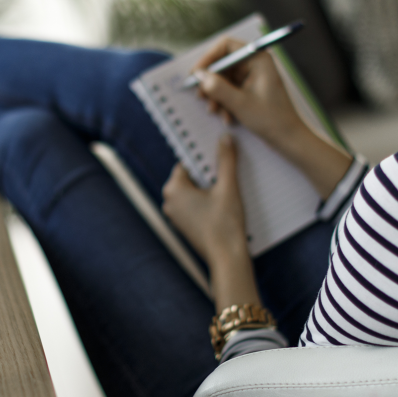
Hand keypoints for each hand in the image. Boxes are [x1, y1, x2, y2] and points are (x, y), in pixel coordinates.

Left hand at [161, 135, 247, 263]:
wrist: (226, 258)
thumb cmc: (224, 223)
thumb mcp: (228, 187)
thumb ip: (226, 160)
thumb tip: (226, 138)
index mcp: (173, 188)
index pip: (188, 163)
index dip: (205, 159)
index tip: (219, 157)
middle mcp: (169, 201)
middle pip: (191, 177)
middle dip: (208, 175)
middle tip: (226, 174)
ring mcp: (175, 216)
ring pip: (193, 192)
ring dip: (209, 189)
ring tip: (227, 190)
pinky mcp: (184, 226)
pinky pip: (195, 206)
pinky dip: (207, 202)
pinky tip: (223, 205)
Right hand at [191, 38, 304, 148]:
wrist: (288, 138)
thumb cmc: (271, 119)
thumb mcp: (239, 104)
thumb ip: (217, 87)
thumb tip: (198, 75)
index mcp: (257, 58)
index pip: (225, 46)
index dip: (208, 58)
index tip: (195, 74)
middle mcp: (254, 63)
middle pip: (222, 63)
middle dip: (210, 82)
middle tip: (200, 97)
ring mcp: (252, 77)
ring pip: (223, 79)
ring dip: (216, 96)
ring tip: (214, 112)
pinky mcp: (249, 89)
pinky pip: (228, 90)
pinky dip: (224, 102)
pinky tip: (226, 117)